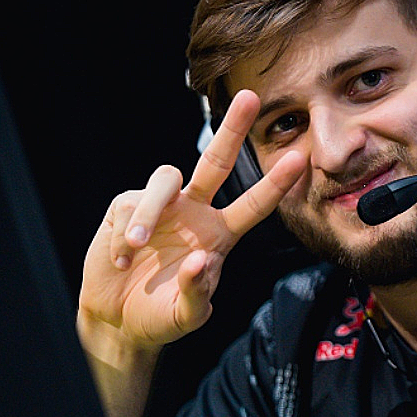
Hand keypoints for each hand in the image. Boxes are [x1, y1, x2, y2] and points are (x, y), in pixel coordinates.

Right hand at [79, 90, 305, 349]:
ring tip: (136, 248)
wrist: (117, 319)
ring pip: (165, 178)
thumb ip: (198, 292)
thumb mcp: (187, 314)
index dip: (276, 184)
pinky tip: (121, 259)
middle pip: (216, 161)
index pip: (253, 205)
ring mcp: (162, 206)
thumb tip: (202, 260)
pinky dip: (123, 235)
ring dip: (148, 213)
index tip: (299, 158)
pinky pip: (129, 206)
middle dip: (232, 129)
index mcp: (219, 235)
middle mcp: (194, 212)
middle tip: (249, 97)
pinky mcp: (126, 207)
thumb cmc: (160, 316)